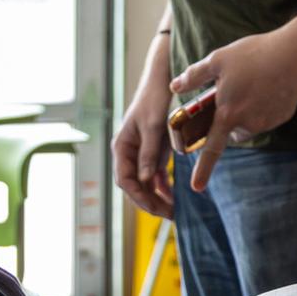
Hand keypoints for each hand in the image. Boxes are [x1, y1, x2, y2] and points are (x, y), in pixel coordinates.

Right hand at [114, 57, 174, 217]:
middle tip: (170, 215)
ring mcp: (141, 151)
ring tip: (174, 211)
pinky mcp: (154, 149)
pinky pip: (155, 173)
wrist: (164, 79)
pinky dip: (163, 185)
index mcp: (122, 146)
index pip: (125, 180)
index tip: (157, 209)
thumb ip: (149, 153)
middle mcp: (129, 152)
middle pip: (134, 185)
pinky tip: (174, 196)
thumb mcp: (155, 126)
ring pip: (145, 182)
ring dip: (157, 196)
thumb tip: (143, 180)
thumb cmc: (156, 99)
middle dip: (150, 202)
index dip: (140, 197)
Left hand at [172, 19, 296, 191]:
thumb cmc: (255, 54)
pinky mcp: (284, 115)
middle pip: (231, 131)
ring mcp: (269, 120)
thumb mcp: (218, 60)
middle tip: (231, 93)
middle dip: (228, 119)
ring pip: (250, 122)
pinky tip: (269, 84)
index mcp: (228, 113)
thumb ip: (194, 76)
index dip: (203, 170)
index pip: (212, 149)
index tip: (197, 187)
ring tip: (253, 83)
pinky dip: (265, 105)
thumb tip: (175, 87)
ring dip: (246, 111)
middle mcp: (248, 123)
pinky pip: (268, 115)